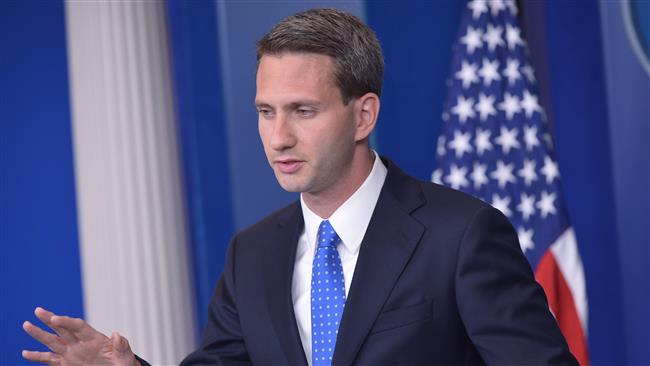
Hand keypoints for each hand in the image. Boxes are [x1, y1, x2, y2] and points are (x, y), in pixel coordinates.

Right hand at [22, 307, 139, 365]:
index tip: (55, 318)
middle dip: (50, 319)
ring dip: (40, 334)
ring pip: (53, 341)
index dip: (66, 321)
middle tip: (38, 310)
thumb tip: (117, 334)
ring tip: (27, 325)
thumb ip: (122, 345)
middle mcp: (80, 343)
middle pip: (63, 328)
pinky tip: (25, 353)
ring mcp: (72, 353)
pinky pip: (50, 360)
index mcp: (95, 338)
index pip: (78, 326)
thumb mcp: (126, 356)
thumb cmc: (124, 363)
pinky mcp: (67, 364)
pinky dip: (37, 357)